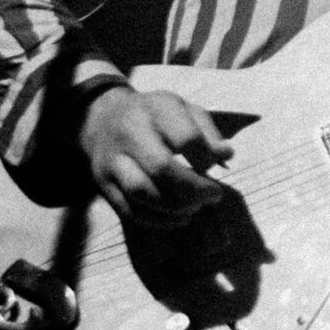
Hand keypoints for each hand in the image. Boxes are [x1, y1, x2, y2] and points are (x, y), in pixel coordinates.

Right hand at [78, 85, 233, 225]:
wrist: (103, 119)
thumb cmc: (156, 116)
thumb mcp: (184, 109)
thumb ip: (208, 131)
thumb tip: (225, 155)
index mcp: (156, 110)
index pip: (186, 138)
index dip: (206, 156)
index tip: (214, 164)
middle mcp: (130, 134)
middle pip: (160, 168)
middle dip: (193, 188)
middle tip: (214, 195)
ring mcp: (112, 160)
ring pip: (141, 192)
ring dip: (174, 207)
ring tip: (195, 208)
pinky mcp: (104, 183)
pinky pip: (129, 209)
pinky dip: (157, 220)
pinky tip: (179, 218)